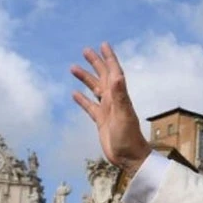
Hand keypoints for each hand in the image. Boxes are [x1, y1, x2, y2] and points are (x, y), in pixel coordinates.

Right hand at [70, 43, 150, 177]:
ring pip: (94, 89)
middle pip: (102, 77)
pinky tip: (74, 93)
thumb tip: (117, 75)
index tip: (103, 44)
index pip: (113, 72)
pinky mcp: (100, 121)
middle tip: (86, 50)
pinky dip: (82, 99)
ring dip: (85, 78)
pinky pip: (89, 106)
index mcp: (119, 96)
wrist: (129, 157)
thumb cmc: (129, 137)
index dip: (109, 58)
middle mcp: (113, 100)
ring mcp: (107, 110)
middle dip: (95, 63)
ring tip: (73, 67)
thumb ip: (120, 94)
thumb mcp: (123, 114)